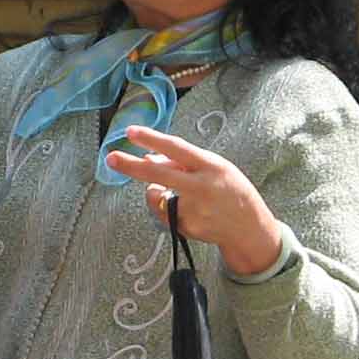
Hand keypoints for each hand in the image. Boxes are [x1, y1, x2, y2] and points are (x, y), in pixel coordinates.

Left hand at [104, 125, 281, 276]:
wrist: (248, 227)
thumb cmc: (229, 190)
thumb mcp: (214, 168)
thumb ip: (182, 162)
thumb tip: (147, 158)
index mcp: (211, 166)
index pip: (177, 148)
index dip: (152, 139)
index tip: (131, 131)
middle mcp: (201, 187)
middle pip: (158, 175)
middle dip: (130, 166)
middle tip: (110, 157)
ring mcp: (193, 210)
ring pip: (156, 195)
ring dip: (157, 190)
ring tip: (183, 194)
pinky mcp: (186, 227)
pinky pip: (162, 212)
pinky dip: (166, 207)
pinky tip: (188, 210)